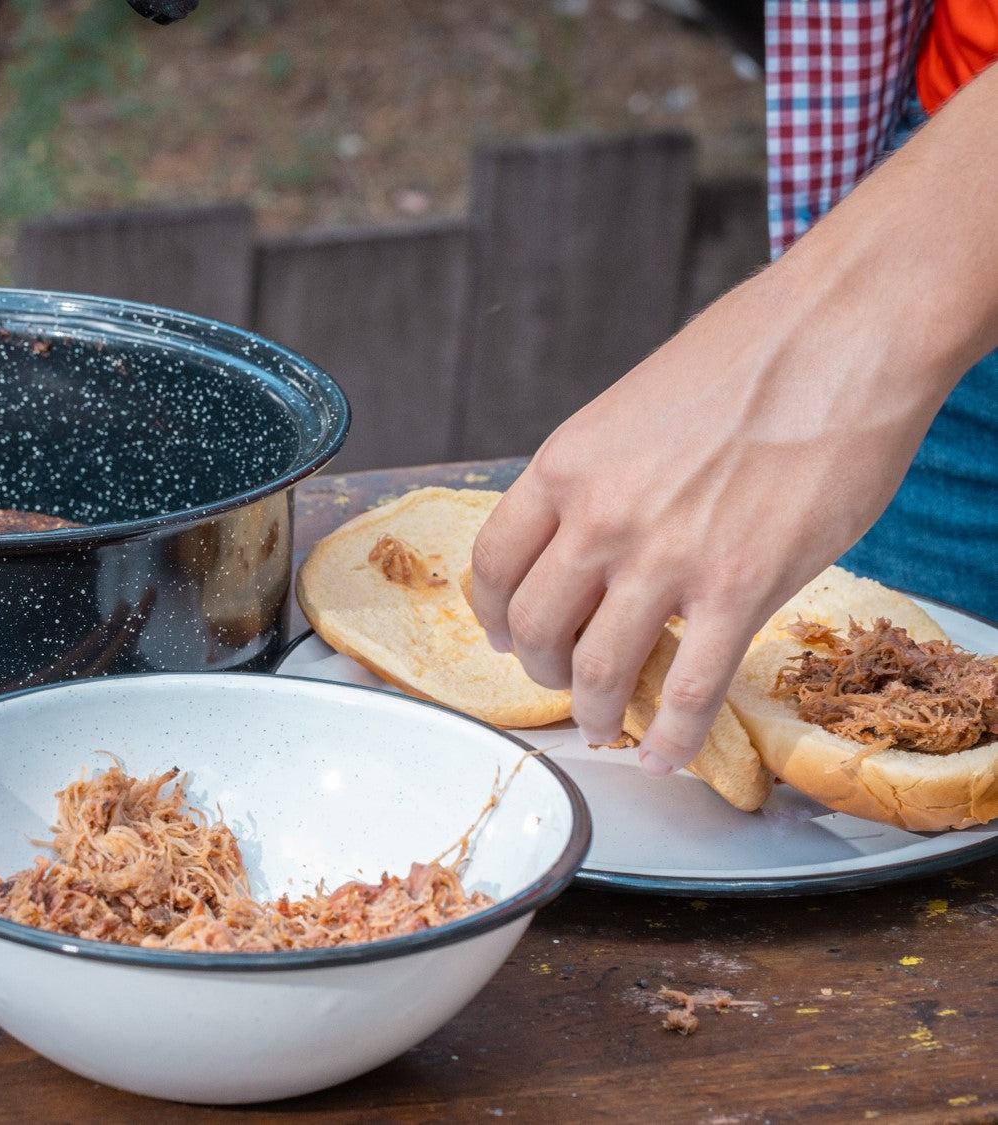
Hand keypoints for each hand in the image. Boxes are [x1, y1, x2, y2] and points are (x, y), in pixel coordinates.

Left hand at [468, 260, 953, 774]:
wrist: (841, 332)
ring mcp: (665, 558)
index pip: (494, 563)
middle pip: (534, 626)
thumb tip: (590, 531)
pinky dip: (671, 736)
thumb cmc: (748, 354)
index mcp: (566, 466)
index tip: (507, 632)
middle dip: (541, 669)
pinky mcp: (740, 588)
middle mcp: (600, 518)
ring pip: (598, 670)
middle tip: (560, 680)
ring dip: (595, 713)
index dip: (493, 613)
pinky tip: (666, 754)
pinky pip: (688, 690)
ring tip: (606, 727)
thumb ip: (600, 476)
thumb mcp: (633, 406)